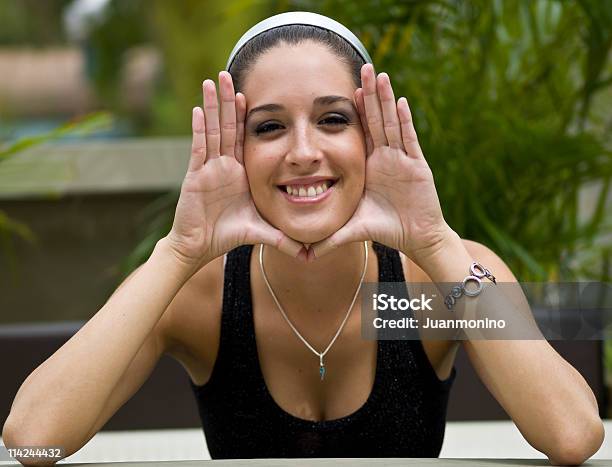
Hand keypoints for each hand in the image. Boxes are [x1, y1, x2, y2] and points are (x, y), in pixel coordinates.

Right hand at [166, 72, 306, 270]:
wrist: (199, 248)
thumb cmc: (227, 236)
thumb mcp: (260, 231)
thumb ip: (282, 237)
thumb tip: (307, 252)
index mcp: (240, 172)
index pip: (244, 138)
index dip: (246, 116)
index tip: (249, 94)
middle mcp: (224, 166)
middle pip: (227, 126)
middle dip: (227, 100)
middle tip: (228, 74)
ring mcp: (209, 169)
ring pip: (212, 131)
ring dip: (212, 106)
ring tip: (212, 82)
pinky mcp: (196, 176)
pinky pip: (199, 148)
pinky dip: (198, 129)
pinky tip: (197, 109)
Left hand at [308, 64, 453, 265]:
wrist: (416, 238)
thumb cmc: (386, 230)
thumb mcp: (354, 227)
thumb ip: (330, 235)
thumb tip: (305, 252)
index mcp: (369, 166)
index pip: (361, 133)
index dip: (355, 111)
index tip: (345, 90)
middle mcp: (386, 158)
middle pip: (375, 120)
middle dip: (369, 94)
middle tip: (362, 67)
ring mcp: (402, 160)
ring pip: (391, 123)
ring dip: (385, 99)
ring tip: (379, 75)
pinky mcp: (417, 166)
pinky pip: (409, 140)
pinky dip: (404, 121)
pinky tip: (400, 102)